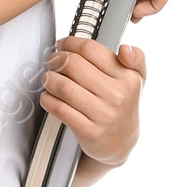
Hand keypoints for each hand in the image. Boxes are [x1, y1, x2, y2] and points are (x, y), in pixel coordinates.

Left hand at [38, 35, 146, 170]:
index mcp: (127, 78)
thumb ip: (137, 57)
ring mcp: (104, 115)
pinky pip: (61, 110)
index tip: (62, 44)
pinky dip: (48, 100)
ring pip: (64, 87)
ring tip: (48, 78)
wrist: (121, 143)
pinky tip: (48, 96)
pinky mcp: (89, 132)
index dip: (71, 43)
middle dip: (56, 59)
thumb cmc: (124, 104)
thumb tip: (125, 49)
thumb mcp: (137, 78)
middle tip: (52, 61)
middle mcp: (117, 96)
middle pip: (74, 65)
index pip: (91, 50)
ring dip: (49, 79)